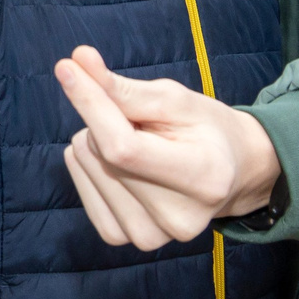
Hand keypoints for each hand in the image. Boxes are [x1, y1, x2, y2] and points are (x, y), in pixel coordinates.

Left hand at [55, 46, 280, 250]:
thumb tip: (75, 61)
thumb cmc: (205, 129)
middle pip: (101, 153)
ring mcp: (148, 236)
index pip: (123, 147)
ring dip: (100, 143)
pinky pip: (80, 184)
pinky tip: (121, 163)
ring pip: (85, 164)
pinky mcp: (123, 238)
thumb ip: (124, 88)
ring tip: (142, 146)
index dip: (91, 105)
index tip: (67, 68)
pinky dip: (92, 164)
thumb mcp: (175, 100)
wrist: (230, 174)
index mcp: (202, 179)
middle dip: (108, 120)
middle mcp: (176, 219)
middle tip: (145, 125)